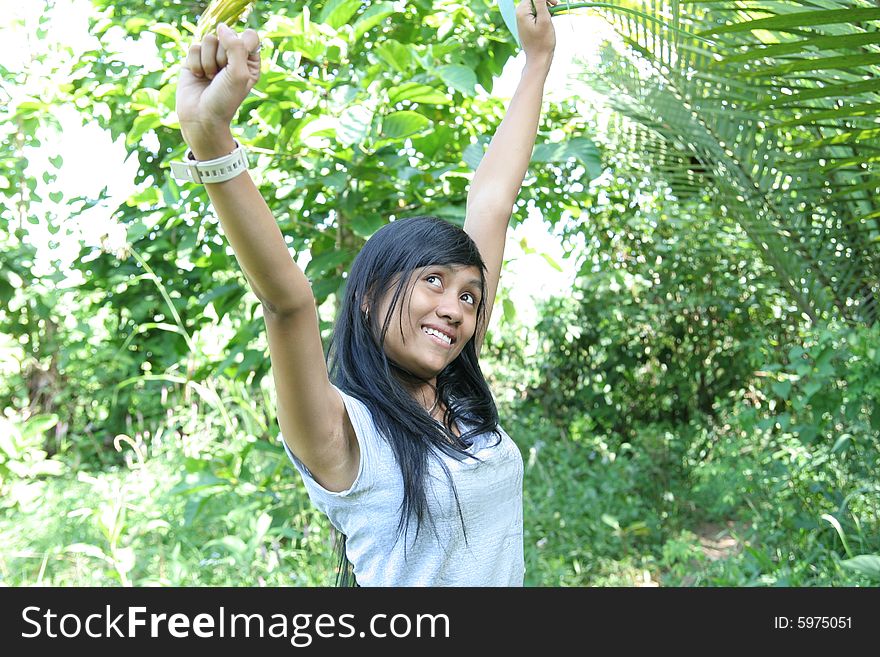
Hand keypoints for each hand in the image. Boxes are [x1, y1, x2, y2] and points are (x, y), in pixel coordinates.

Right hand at [176, 23, 261, 152]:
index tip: (236, 64)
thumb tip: (222, 27)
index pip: (249, 36)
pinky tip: (198, 77)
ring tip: (210, 78)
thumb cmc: (225, 100)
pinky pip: (194, 47)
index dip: (241, 45)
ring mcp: (213, 57)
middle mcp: (232, 57)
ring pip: (209, 39)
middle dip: (222, 57)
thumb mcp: (239, 74)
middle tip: (221, 77)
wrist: (201, 118)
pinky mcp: (195, 59)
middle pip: (226, 35)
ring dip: (208, 62)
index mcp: (250, 61)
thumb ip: (236, 47)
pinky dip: (195, 63)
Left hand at [516, 0, 556, 64]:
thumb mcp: (544, 20)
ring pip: (535, 5)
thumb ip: (541, 3)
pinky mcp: (526, 23)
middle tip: (556, 7)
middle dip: (546, 1)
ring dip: (545, 8)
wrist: (538, 59)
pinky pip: (535, 13)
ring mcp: (522, 18)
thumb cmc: (543, 41)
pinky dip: (542, 14)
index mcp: (522, 11)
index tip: (555, 3)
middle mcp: (519, 13)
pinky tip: (547, 22)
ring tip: (551, 17)